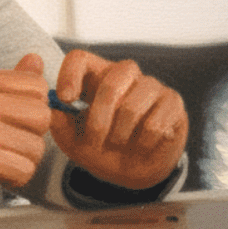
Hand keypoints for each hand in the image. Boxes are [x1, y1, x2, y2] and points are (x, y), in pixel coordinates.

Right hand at [0, 53, 51, 213]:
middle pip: (43, 115)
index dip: (32, 109)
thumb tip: (36, 58)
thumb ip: (10, 84)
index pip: (38, 85)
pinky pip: (26, 169)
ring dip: (22, 161)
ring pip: (37, 147)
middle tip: (2, 144)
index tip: (8, 122)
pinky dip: (14, 178)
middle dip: (30, 137)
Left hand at [51, 50, 186, 190]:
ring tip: (116, 144)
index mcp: (93, 76)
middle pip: (110, 80)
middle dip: (98, 117)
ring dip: (119, 134)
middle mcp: (123, 74)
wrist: (130, 170)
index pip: (80, 58)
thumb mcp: (70, 139)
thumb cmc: (96, 147)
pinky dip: (141, 143)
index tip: (65, 99)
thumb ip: (59, 123)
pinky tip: (140, 146)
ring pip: (131, 106)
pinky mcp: (173, 103)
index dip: (70, 75)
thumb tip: (53, 108)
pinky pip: (154, 124)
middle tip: (93, 140)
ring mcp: (151, 86)